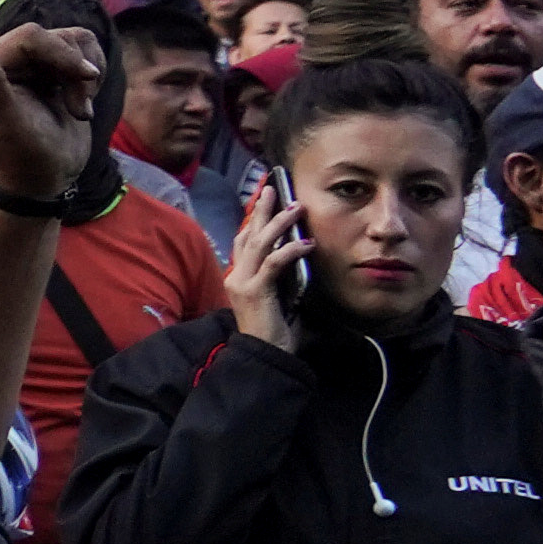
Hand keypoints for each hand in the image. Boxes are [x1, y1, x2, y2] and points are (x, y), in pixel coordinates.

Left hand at [0, 20, 105, 213]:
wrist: (44, 177)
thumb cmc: (20, 156)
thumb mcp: (6, 126)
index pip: (30, 37)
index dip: (62, 51)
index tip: (90, 76)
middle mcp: (8, 59)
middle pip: (56, 39)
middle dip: (75, 71)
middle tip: (81, 110)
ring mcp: (34, 64)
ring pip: (74, 43)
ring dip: (86, 77)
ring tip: (80, 111)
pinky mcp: (56, 72)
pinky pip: (85, 53)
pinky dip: (92, 76)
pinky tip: (84, 103)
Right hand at [224, 186, 312, 345]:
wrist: (264, 354)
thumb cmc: (274, 329)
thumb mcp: (278, 296)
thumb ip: (281, 276)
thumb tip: (296, 255)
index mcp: (238, 276)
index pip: (244, 241)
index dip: (255, 220)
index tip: (266, 201)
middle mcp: (235, 275)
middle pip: (248, 234)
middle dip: (261, 210)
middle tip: (272, 189)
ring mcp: (242, 282)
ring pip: (259, 244)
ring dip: (279, 223)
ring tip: (296, 208)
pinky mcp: (254, 290)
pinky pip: (274, 263)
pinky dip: (291, 250)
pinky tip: (306, 243)